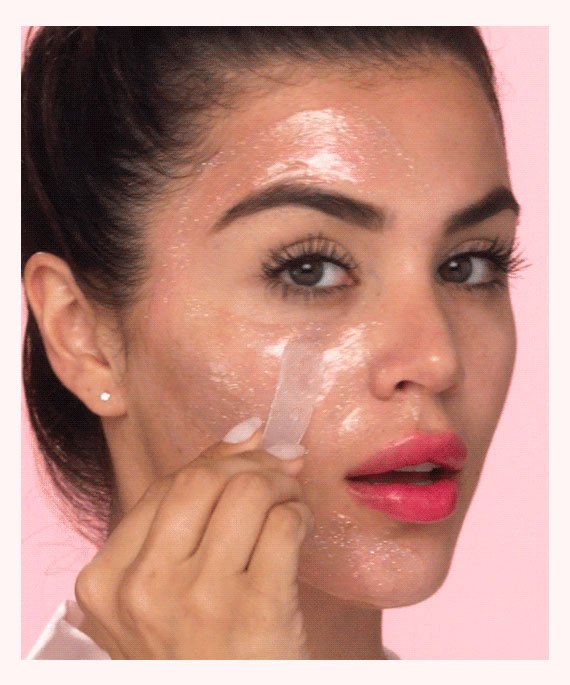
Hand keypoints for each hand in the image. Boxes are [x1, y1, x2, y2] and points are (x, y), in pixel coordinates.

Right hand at [74, 422, 313, 658]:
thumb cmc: (198, 652)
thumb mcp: (160, 594)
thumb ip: (186, 516)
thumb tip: (245, 433)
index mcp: (107, 581)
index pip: (167, 486)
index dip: (216, 460)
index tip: (249, 449)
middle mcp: (145, 589)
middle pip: (202, 480)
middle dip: (251, 462)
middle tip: (279, 468)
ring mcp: (199, 602)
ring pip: (248, 492)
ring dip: (281, 484)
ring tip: (291, 499)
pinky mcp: (256, 613)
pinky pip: (284, 524)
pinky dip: (300, 514)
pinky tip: (301, 528)